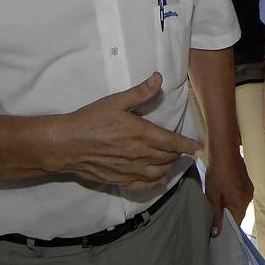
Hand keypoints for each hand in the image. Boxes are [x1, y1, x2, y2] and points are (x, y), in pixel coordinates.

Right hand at [49, 73, 198, 190]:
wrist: (66, 144)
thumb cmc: (91, 120)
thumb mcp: (115, 101)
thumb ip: (139, 92)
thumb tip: (158, 78)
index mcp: (141, 134)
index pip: (172, 142)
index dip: (188, 145)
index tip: (198, 148)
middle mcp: (139, 154)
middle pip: (168, 158)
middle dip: (177, 154)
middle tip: (179, 148)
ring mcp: (129, 170)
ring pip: (158, 173)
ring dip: (167, 167)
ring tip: (169, 161)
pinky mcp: (118, 180)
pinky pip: (143, 186)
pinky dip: (154, 183)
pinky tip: (156, 178)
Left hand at [202, 152, 253, 236]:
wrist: (225, 152)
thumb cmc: (217, 175)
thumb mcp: (212, 197)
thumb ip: (216, 216)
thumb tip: (216, 234)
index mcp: (240, 205)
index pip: (236, 224)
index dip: (226, 228)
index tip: (216, 230)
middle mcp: (249, 199)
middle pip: (239, 215)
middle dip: (228, 217)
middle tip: (214, 216)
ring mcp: (250, 190)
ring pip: (240, 205)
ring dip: (231, 206)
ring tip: (219, 203)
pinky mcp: (248, 184)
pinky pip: (241, 196)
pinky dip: (234, 198)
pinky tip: (225, 192)